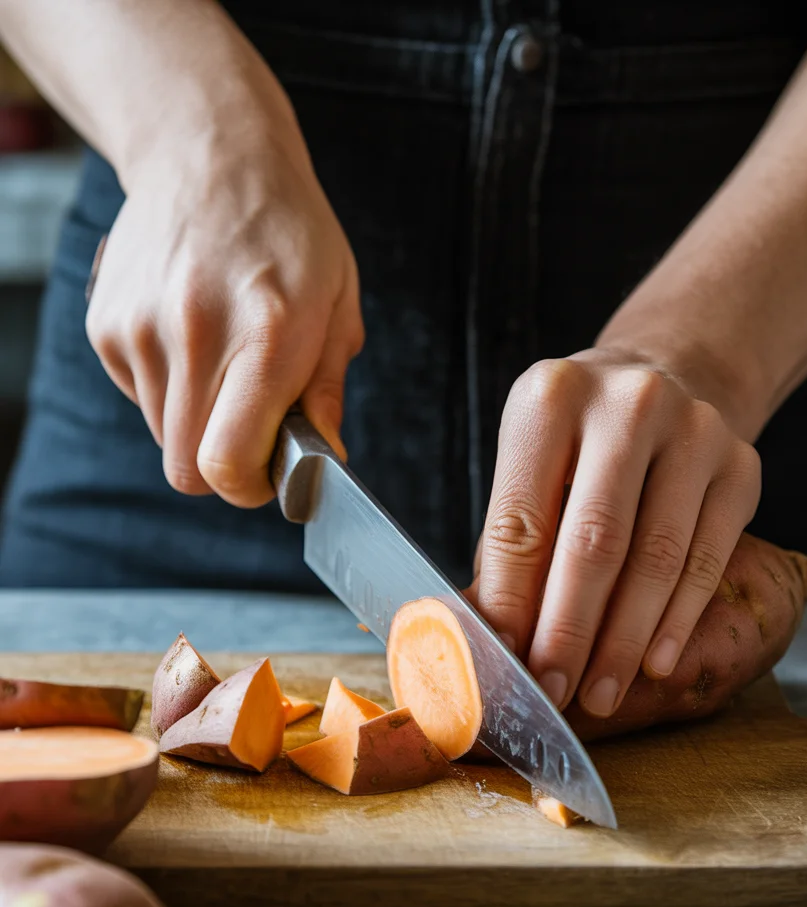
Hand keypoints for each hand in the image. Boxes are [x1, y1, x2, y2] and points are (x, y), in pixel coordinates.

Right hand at [86, 108, 362, 505]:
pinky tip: (192, 337)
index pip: (227, 464)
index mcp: (265, 336)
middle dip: (223, 465)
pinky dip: (168, 387)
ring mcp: (141, 328)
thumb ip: (326, 390)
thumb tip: (323, 457)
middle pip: (187, 469)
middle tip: (252, 427)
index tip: (267, 474)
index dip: (248, 488)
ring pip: (163, 436)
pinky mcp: (106, 325)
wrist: (210, 156)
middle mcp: (194, 334)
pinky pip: (139, 397)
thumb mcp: (337, 306)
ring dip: (196, 421)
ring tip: (224, 360)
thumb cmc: (288, 233)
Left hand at [468, 349, 760, 716]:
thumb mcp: (531, 466)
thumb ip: (511, 546)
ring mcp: (694, 429)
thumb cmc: (580, 444)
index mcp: (550, 398)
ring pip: (658, 557)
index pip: (523, 521)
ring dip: (625, 639)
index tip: (505, 664)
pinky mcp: (742, 464)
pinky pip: (708, 558)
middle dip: (570, 631)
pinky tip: (655, 661)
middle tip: (555, 691)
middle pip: (594, 541)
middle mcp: (627, 405)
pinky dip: (678, 619)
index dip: (512, 603)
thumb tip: (490, 641)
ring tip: (601, 692)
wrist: (668, 378)